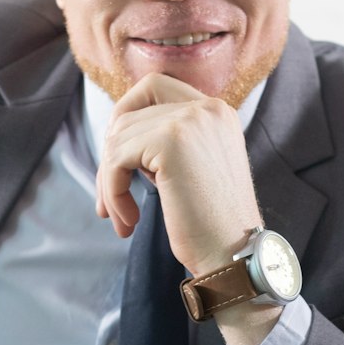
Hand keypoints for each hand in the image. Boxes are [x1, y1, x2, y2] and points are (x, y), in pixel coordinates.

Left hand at [96, 71, 264, 276]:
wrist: (235, 258)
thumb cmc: (211, 225)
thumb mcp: (193, 169)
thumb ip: (166, 142)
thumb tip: (113, 134)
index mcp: (216, 111)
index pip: (153, 87)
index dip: (126, 118)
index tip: (119, 163)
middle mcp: (207, 107)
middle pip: (128, 113)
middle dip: (110, 157)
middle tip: (108, 200)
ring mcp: (190, 120)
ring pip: (118, 138)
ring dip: (110, 183)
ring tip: (123, 219)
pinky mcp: (171, 141)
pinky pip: (117, 159)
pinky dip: (113, 192)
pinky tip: (129, 221)